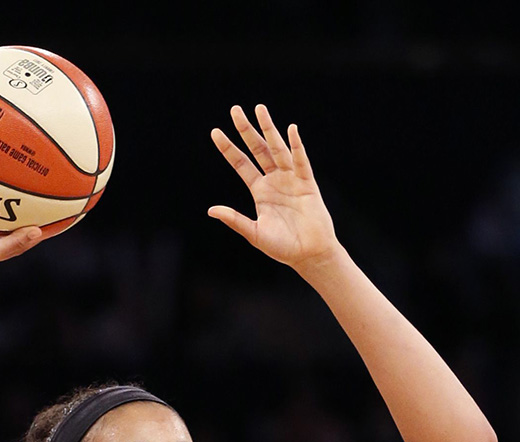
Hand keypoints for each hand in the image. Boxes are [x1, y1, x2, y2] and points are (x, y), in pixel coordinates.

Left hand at [209, 105, 338, 269]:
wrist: (308, 254)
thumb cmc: (282, 247)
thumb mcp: (254, 233)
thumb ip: (235, 219)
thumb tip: (211, 210)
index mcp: (259, 191)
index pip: (240, 164)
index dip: (228, 148)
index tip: (215, 132)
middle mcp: (274, 180)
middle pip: (257, 149)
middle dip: (246, 130)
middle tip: (234, 109)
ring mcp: (291, 179)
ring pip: (277, 149)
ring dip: (269, 129)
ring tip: (259, 109)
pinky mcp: (307, 183)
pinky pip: (300, 161)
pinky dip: (296, 146)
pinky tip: (290, 130)